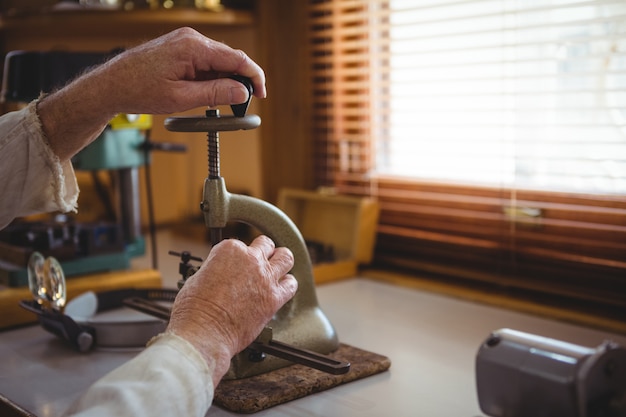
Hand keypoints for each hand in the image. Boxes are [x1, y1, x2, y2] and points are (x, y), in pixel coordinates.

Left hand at [37, 27, 265, 160]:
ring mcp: (185, 41)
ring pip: (218, 61)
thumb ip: (216, 93)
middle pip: (230, 58)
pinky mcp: (180, 48)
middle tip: (242, 104)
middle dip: (240, 81)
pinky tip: (205, 93)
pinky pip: (205, 61)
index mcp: (194, 47)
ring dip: (224, 81)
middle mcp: (191, 38)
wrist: (111, 85)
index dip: (254, 77)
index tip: (261, 94)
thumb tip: (242, 91)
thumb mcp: (182, 98)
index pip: (237, 59)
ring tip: (218, 103)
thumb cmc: (139, 90)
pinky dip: (211, 77)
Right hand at [166, 235, 296, 384]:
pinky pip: (291, 285)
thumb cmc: (194, 310)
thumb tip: (218, 274)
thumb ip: (214, 270)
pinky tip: (282, 288)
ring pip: (286, 257)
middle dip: (263, 252)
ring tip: (277, 269)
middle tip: (260, 261)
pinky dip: (288, 285)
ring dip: (281, 262)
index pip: (239, 245)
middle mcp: (250, 259)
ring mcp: (265, 277)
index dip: (237, 257)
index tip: (235, 266)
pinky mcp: (274, 298)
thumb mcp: (197, 278)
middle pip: (266, 245)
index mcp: (229, 250)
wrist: (204, 333)